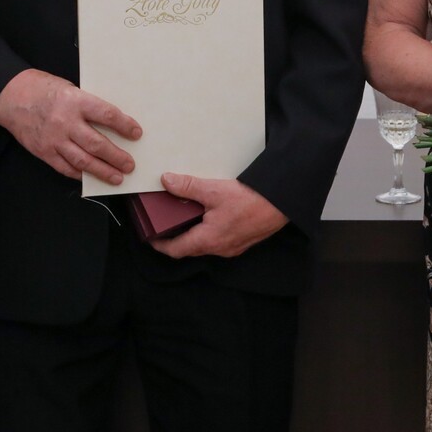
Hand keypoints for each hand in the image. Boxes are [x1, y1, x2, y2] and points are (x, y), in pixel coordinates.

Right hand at [0, 68, 140, 185]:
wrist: (11, 96)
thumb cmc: (43, 89)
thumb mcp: (70, 89)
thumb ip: (87, 106)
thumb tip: (111, 123)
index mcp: (75, 101)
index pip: (107, 115)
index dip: (124, 125)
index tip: (136, 133)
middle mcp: (66, 122)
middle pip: (97, 144)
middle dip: (116, 157)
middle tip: (130, 165)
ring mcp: (54, 139)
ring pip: (83, 161)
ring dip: (102, 171)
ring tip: (117, 177)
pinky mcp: (44, 152)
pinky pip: (65, 167)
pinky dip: (80, 174)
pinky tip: (91, 177)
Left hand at [150, 175, 287, 258]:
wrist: (282, 203)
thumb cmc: (250, 200)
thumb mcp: (214, 190)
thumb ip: (188, 187)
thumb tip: (166, 181)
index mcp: (207, 240)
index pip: (176, 250)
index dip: (160, 245)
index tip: (149, 238)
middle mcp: (219, 249)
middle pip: (190, 249)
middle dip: (175, 238)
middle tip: (164, 223)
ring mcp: (232, 248)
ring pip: (205, 245)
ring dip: (193, 234)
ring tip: (184, 216)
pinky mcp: (242, 242)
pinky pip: (218, 241)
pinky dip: (208, 231)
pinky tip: (209, 215)